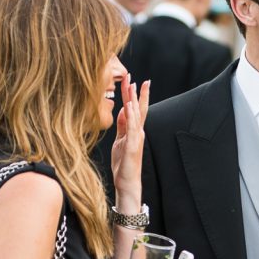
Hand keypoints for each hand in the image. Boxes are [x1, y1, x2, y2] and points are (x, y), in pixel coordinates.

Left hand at [111, 73, 149, 200]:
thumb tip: (122, 111)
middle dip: (136, 92)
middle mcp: (138, 132)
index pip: (135, 109)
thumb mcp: (119, 141)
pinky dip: (131, 116)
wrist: (127, 182)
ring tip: (132, 86)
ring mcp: (136, 138)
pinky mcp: (132, 145)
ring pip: (136, 115)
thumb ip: (122, 126)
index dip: (134, 95)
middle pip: (138, 108)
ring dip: (134, 100)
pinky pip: (132, 128)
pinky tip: (130, 106)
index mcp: (134, 131)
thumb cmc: (123, 164)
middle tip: (134, 77)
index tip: (133, 81)